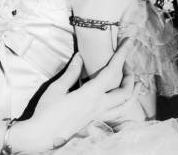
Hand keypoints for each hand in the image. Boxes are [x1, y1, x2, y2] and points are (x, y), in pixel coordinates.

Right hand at [11, 39, 135, 151]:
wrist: (41, 136)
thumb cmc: (46, 112)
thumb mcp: (57, 89)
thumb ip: (71, 72)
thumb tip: (80, 56)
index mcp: (90, 95)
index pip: (113, 71)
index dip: (122, 54)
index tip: (128, 41)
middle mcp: (99, 106)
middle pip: (125, 91)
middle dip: (130, 74)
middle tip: (126, 62)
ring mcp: (98, 116)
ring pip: (125, 105)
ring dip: (133, 92)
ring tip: (136, 82)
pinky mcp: (94, 121)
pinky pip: (116, 113)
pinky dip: (125, 104)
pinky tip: (123, 100)